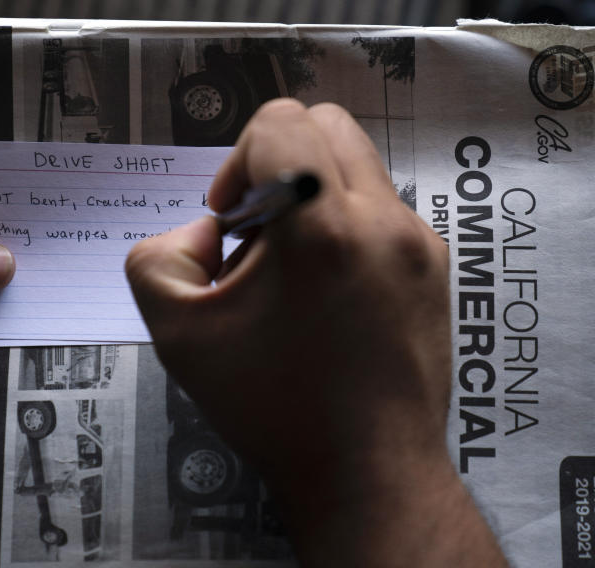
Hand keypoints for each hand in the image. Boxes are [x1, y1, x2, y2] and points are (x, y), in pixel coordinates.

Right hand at [126, 100, 505, 565]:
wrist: (368, 472)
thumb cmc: (271, 406)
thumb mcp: (178, 334)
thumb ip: (159, 258)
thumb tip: (207, 233)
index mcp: (320, 224)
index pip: (281, 122)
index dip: (237, 160)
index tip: (228, 221)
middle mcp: (381, 217)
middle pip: (325, 125)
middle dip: (276, 160)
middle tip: (253, 229)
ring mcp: (418, 241)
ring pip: (356, 165)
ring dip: (310, 193)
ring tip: (289, 268)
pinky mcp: (435, 267)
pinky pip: (381, 209)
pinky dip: (344, 223)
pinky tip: (326, 292)